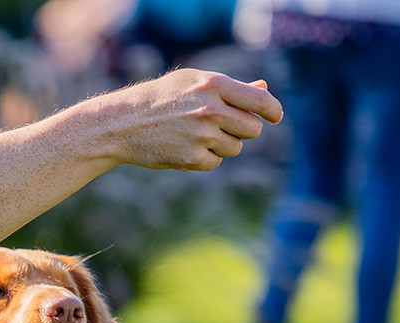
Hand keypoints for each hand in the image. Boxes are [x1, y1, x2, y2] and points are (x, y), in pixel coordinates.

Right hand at [97, 68, 282, 170]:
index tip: (274, 117)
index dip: (273, 111)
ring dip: (222, 144)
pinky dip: (205, 158)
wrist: (124, 123)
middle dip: (243, 130)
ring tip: (196, 134)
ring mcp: (202, 135)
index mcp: (214, 85)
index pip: (261, 101)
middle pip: (252, 129)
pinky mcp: (192, 158)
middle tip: (223, 126)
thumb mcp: (194, 83)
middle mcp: (211, 109)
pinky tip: (185, 147)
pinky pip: (215, 162)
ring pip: (235, 148)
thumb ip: (231, 89)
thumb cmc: (162, 99)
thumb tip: (264, 89)